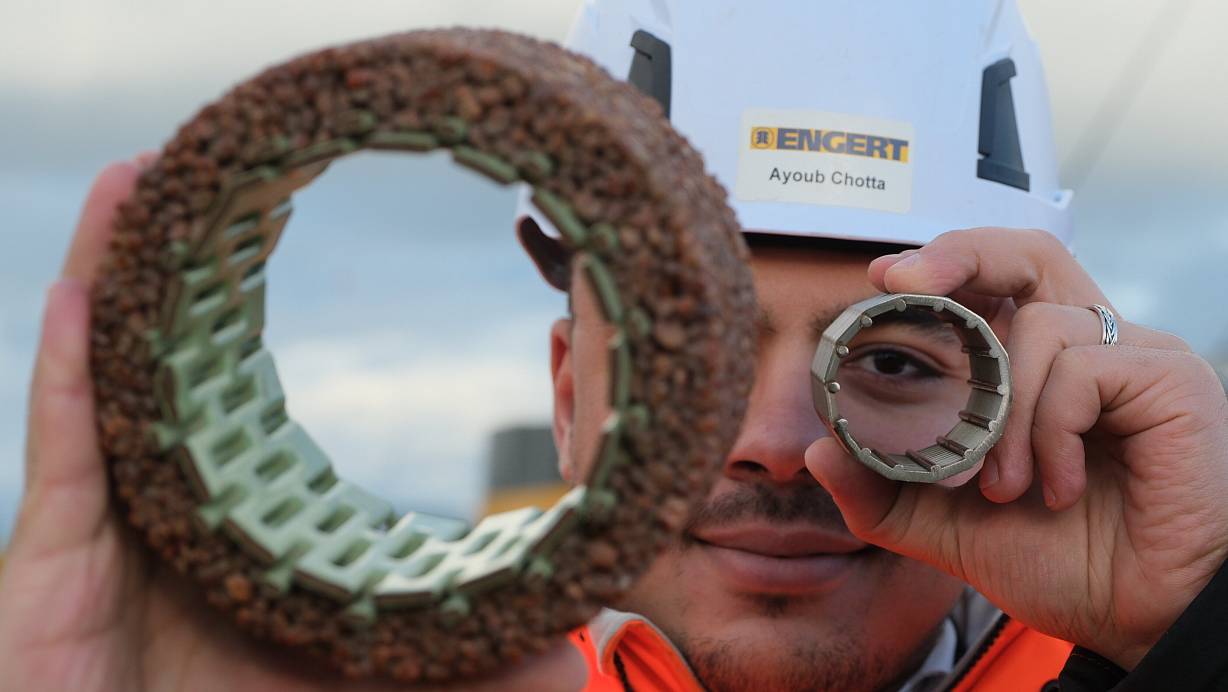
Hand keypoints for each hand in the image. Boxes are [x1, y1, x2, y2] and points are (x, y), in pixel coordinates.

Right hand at [0, 159, 584, 691]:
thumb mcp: (368, 687)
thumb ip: (466, 671)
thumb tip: (572, 654)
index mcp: (229, 518)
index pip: (241, 395)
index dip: (249, 314)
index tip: (284, 228)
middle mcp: (161, 502)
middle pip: (166, 357)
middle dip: (175, 265)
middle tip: (209, 171)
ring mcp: (103, 525)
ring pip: (106, 376)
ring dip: (112, 277)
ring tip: (141, 181)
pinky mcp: (47, 563)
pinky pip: (60, 452)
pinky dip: (66, 376)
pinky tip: (80, 294)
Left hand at [805, 228, 1227, 669]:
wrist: (1135, 619)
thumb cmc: (1059, 562)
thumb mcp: (947, 524)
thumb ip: (883, 490)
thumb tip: (819, 450)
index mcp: (1042, 368)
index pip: (997, 283)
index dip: (943, 265)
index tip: (883, 278)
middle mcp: (1090, 348)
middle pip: (1028, 254)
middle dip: (960, 256)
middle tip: (903, 283)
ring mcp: (1136, 357)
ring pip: (1039, 328)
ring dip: (1001, 414)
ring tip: (1003, 486)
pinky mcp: (1171, 379)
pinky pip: (1082, 370)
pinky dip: (1049, 431)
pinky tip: (1056, 488)